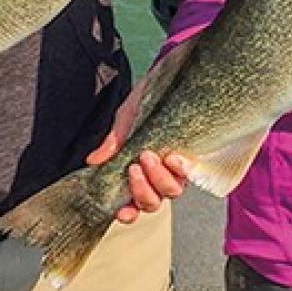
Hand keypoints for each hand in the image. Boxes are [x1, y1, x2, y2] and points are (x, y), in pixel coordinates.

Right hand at [87, 78, 188, 222]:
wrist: (178, 77)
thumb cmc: (150, 100)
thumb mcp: (127, 118)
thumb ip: (114, 141)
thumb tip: (94, 161)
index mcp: (139, 172)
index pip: (133, 203)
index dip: (127, 213)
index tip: (122, 210)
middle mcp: (160, 176)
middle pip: (152, 203)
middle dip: (142, 191)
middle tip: (134, 168)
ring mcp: (179, 169)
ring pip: (171, 193)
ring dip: (159, 179)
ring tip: (149, 155)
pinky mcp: (197, 159)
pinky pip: (191, 175)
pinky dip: (181, 170)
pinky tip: (173, 158)